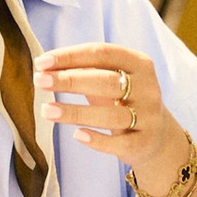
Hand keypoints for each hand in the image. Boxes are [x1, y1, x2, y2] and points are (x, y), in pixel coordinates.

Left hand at [36, 45, 189, 196]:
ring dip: (75, 112)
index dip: (70, 56)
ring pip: (110, 114)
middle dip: (70, 80)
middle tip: (39, 81)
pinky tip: (77, 135)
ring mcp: (149, 117)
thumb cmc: (123, 101)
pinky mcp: (144, 143)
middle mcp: (148, 88)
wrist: (157, 136)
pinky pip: (119, 143)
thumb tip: (43, 68)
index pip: (102, 53)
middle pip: (106, 81)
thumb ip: (83, 71)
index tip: (41, 62)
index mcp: (139, 64)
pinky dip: (98, 140)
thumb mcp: (110, 80)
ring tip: (46, 111)